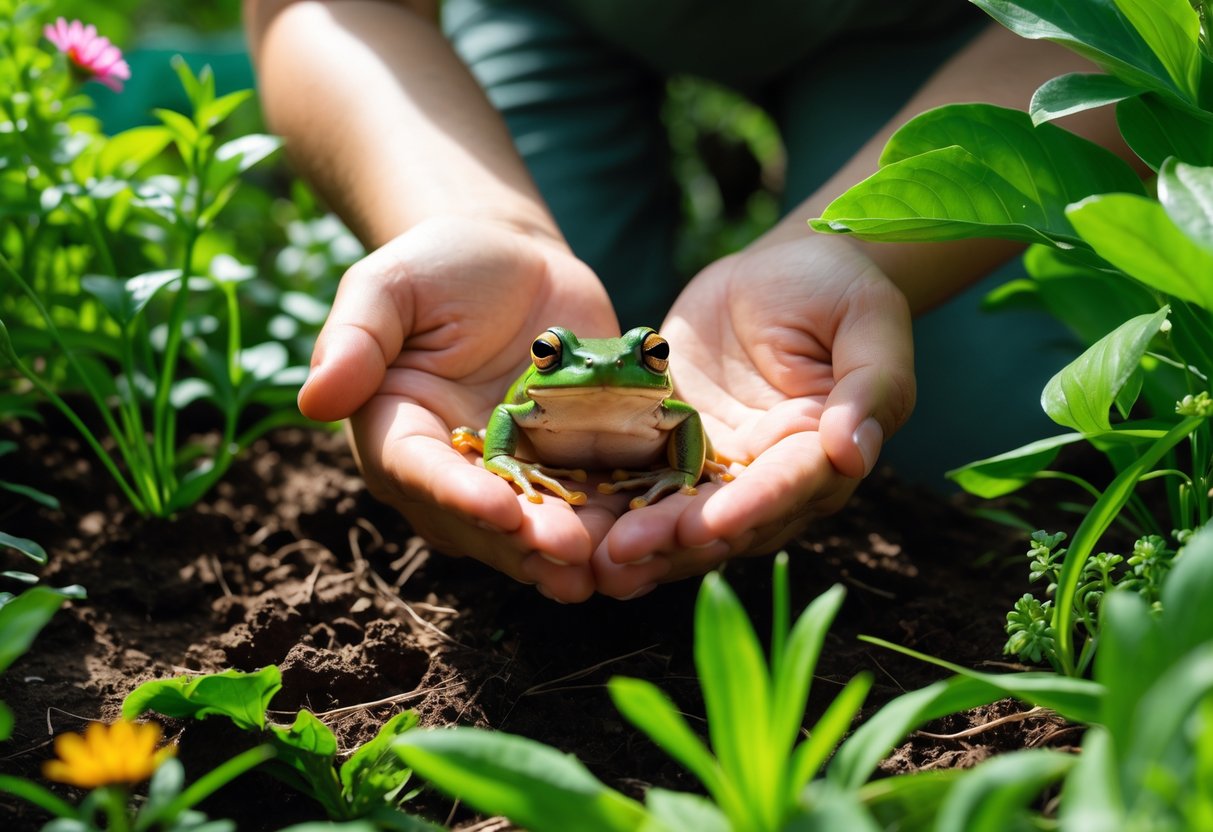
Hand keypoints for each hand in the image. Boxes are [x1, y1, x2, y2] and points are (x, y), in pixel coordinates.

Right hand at [299, 216, 620, 601]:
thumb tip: (315, 398)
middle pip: (485, 520)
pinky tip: (650, 538)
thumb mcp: (389, 285)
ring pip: (540, 526)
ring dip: (572, 552)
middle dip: (526, 542)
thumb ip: (356, 338)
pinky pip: (592, 500)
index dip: (459, 496)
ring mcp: (517, 473)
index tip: (497, 510)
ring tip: (609, 569)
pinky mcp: (570, 463)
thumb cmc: (439, 266)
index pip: (423, 474)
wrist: (513, 261)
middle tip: (568, 559)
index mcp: (400, 434)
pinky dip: (617, 523)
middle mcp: (455, 470)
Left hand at [593, 234, 915, 597]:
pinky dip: (614, 505)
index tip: (710, 525)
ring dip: (641, 542)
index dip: (751, 509)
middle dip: (676, 540)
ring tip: (595, 560)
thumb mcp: (869, 322)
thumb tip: (854, 452)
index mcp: (823, 452)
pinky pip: (642, 479)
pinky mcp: (674, 445)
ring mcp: (719, 466)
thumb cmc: (840, 289)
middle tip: (625, 555)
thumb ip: (871, 387)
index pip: (787, 488)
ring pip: (680, 515)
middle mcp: (770, 475)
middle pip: (726, 521)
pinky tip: (576, 523)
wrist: (784, 269)